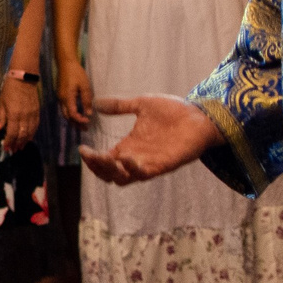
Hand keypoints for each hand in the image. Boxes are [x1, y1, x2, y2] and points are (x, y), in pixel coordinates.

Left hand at [0, 76, 40, 152]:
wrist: (23, 79)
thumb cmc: (9, 90)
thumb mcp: (1, 103)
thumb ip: (1, 117)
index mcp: (14, 115)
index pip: (12, 133)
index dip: (9, 142)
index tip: (6, 148)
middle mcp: (24, 117)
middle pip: (22, 135)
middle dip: (17, 144)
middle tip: (14, 150)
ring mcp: (32, 114)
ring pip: (30, 132)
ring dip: (25, 141)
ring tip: (21, 147)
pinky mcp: (37, 112)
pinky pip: (36, 126)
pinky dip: (32, 133)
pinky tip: (29, 137)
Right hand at [58, 62, 93, 125]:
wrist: (66, 63)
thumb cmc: (76, 73)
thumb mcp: (85, 86)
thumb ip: (86, 100)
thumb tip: (89, 113)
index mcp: (67, 97)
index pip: (72, 114)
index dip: (79, 119)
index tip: (88, 121)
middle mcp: (61, 99)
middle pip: (67, 116)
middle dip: (75, 123)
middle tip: (85, 129)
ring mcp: (60, 97)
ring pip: (65, 113)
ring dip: (73, 119)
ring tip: (81, 124)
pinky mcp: (61, 94)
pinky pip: (65, 108)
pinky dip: (70, 113)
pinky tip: (77, 114)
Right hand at [77, 94, 219, 182]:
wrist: (199, 115)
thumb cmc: (173, 110)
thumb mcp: (141, 104)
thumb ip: (119, 106)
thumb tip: (97, 102)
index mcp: (129, 146)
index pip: (104, 160)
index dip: (91, 158)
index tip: (82, 148)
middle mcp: (135, 158)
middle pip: (109, 174)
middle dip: (97, 167)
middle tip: (91, 154)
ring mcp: (148, 163)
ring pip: (123, 179)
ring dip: (111, 171)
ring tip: (106, 157)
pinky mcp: (163, 165)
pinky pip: (144, 174)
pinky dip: (133, 169)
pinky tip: (126, 157)